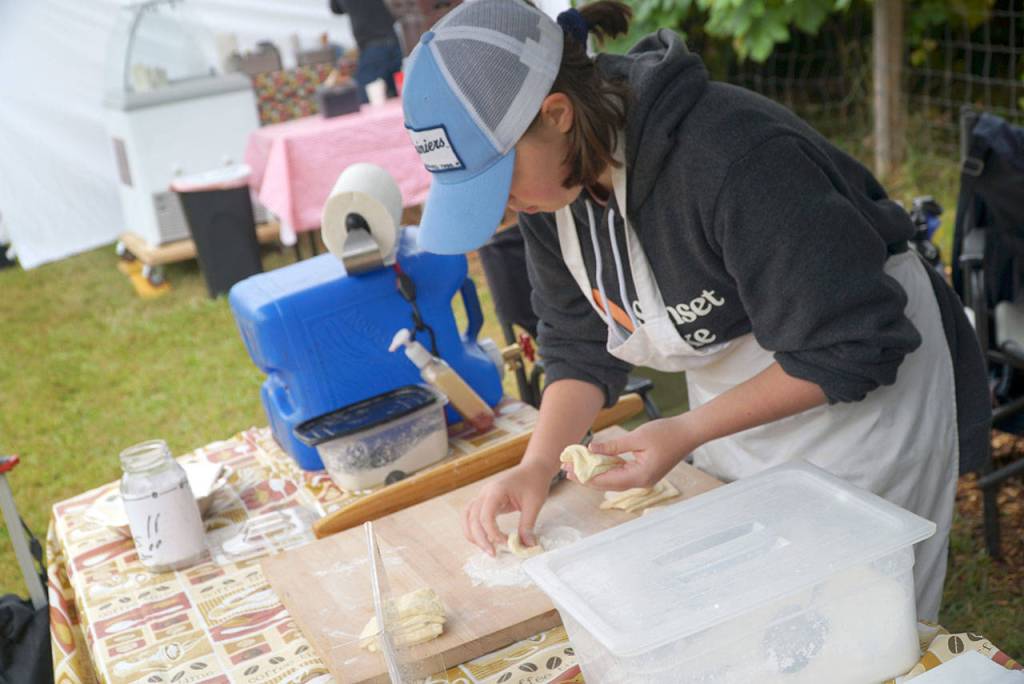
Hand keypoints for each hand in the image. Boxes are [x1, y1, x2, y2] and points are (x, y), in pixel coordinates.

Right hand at [462, 462, 551, 556]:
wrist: (533, 468)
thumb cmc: (534, 482)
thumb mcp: (534, 504)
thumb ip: (527, 525)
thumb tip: (527, 546)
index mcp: (496, 491)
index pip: (485, 515)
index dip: (492, 533)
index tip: (506, 543)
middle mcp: (485, 493)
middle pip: (472, 518)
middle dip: (480, 538)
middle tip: (492, 553)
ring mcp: (483, 496)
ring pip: (467, 516)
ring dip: (472, 534)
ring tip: (485, 548)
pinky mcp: (485, 501)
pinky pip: (472, 515)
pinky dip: (474, 528)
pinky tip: (484, 539)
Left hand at [576, 414, 700, 490]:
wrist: (689, 433)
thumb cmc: (666, 433)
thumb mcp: (637, 438)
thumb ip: (613, 446)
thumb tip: (591, 449)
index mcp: (639, 477)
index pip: (605, 480)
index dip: (585, 476)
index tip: (568, 471)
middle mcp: (641, 482)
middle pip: (607, 484)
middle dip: (586, 477)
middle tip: (566, 470)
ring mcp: (644, 479)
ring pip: (614, 480)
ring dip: (595, 473)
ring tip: (576, 466)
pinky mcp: (645, 472)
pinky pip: (622, 474)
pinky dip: (608, 468)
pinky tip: (595, 463)